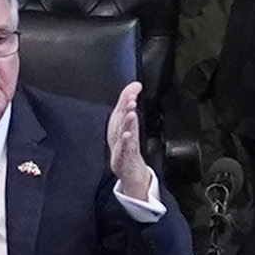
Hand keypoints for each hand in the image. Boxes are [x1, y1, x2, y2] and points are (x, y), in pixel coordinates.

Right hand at [106, 79, 159, 207]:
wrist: (126, 170)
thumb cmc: (125, 144)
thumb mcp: (127, 123)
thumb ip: (129, 104)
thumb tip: (136, 85)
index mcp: (118, 125)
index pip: (121, 109)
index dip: (126, 98)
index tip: (134, 88)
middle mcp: (117, 134)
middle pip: (121, 119)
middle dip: (125, 108)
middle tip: (131, 99)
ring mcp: (120, 146)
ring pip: (123, 132)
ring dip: (126, 123)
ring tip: (131, 113)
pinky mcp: (122, 158)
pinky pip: (124, 149)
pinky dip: (125, 141)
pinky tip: (128, 135)